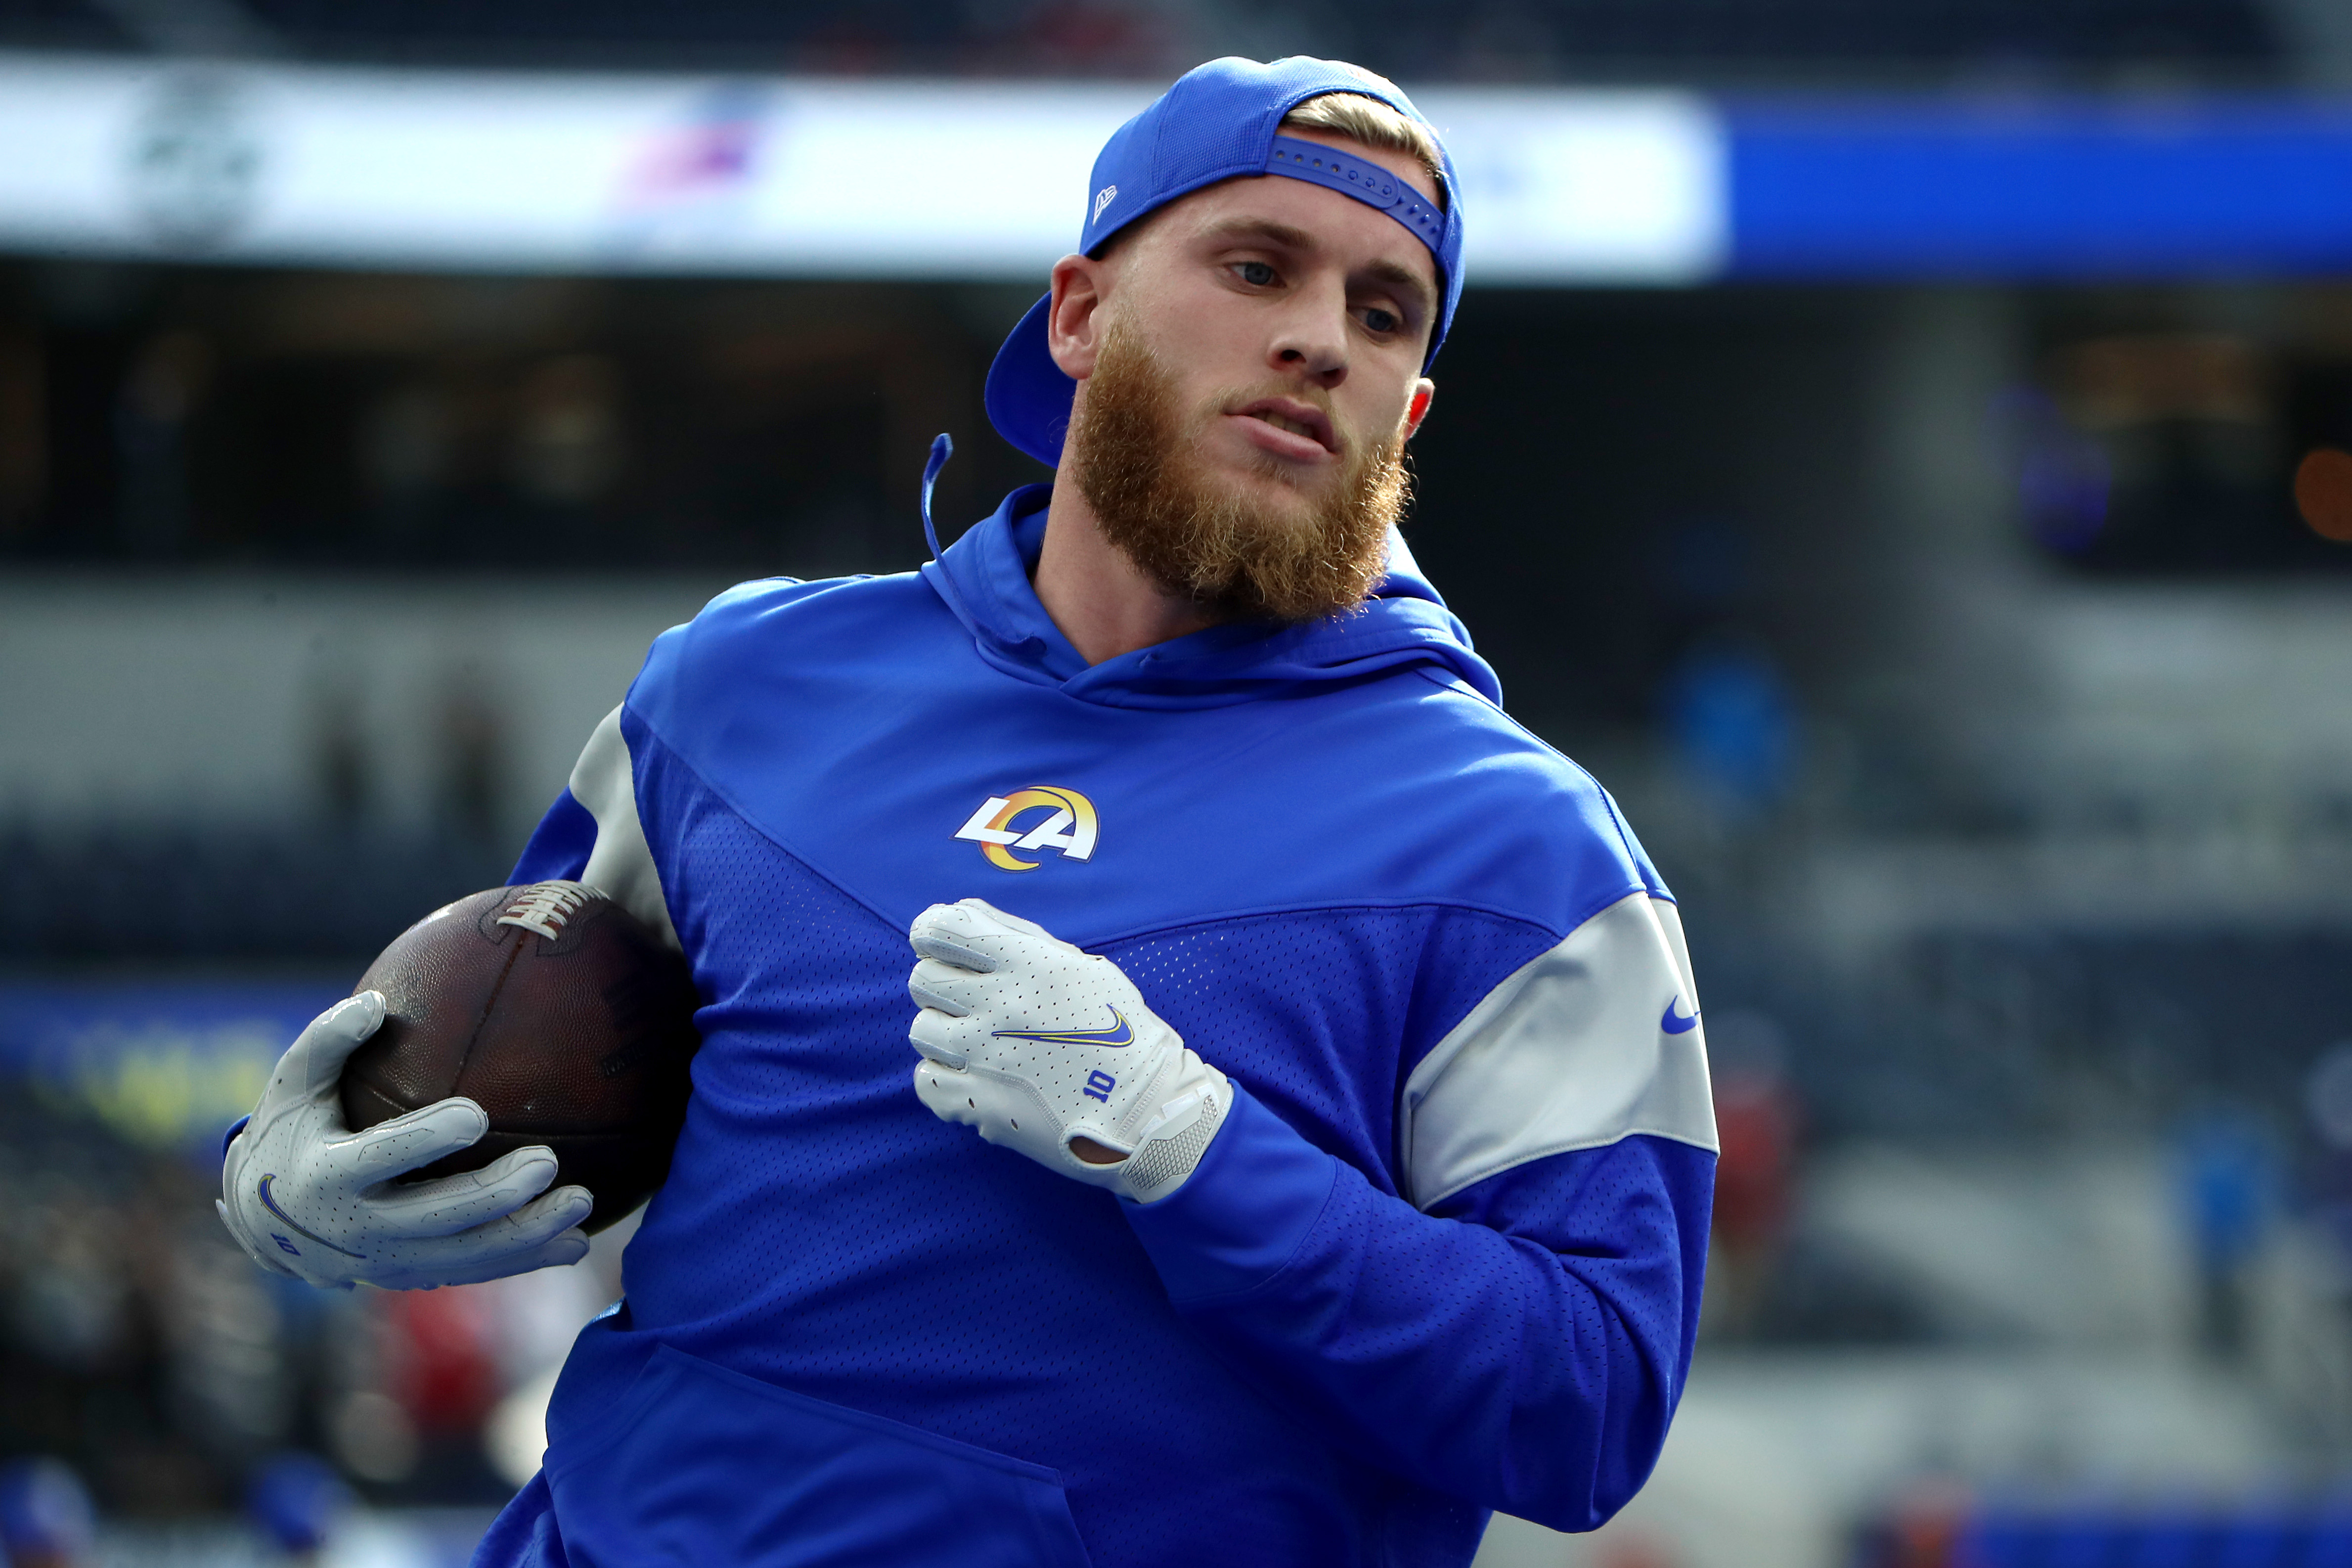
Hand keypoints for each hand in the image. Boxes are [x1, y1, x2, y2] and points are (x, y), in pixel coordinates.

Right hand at [218, 992, 591, 1289]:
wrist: (262, 1222)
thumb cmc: (288, 1132)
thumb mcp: (291, 1084)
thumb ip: (328, 1041)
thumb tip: (375, 1002)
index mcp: (326, 1176)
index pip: (382, 1158)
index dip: (427, 1140)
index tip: (477, 1114)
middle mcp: (357, 1230)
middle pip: (436, 1218)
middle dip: (495, 1194)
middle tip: (548, 1161)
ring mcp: (387, 1263)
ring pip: (466, 1257)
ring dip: (527, 1235)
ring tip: (583, 1203)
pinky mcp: (411, 1277)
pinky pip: (474, 1272)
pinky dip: (525, 1261)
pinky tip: (576, 1244)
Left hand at [907, 899, 1228, 1203]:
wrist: (1146, 1107)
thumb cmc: (1118, 1030)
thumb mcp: (1080, 966)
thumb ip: (1017, 934)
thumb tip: (959, 909)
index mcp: (1028, 964)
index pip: (945, 929)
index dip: (931, 932)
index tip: (935, 943)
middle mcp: (1001, 1005)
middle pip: (922, 979)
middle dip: (940, 985)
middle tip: (970, 1001)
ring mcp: (987, 1057)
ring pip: (921, 1030)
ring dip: (943, 1034)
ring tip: (979, 1043)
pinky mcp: (980, 1105)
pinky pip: (926, 1081)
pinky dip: (945, 1079)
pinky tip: (977, 1077)